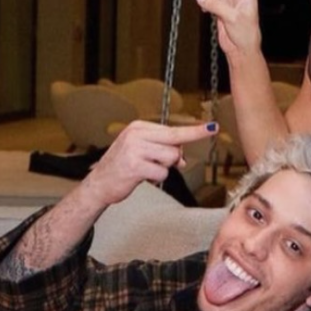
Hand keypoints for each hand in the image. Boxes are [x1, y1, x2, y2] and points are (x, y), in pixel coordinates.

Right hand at [80, 121, 217, 207]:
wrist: (99, 183)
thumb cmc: (124, 166)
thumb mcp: (142, 151)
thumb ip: (163, 150)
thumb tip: (182, 159)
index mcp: (139, 127)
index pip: (173, 130)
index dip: (194, 131)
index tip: (212, 127)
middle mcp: (136, 135)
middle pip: (175, 141)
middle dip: (183, 149)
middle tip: (183, 152)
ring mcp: (134, 150)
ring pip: (171, 158)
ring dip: (164, 168)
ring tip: (146, 169)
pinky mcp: (134, 166)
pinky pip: (162, 173)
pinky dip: (156, 178)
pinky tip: (142, 177)